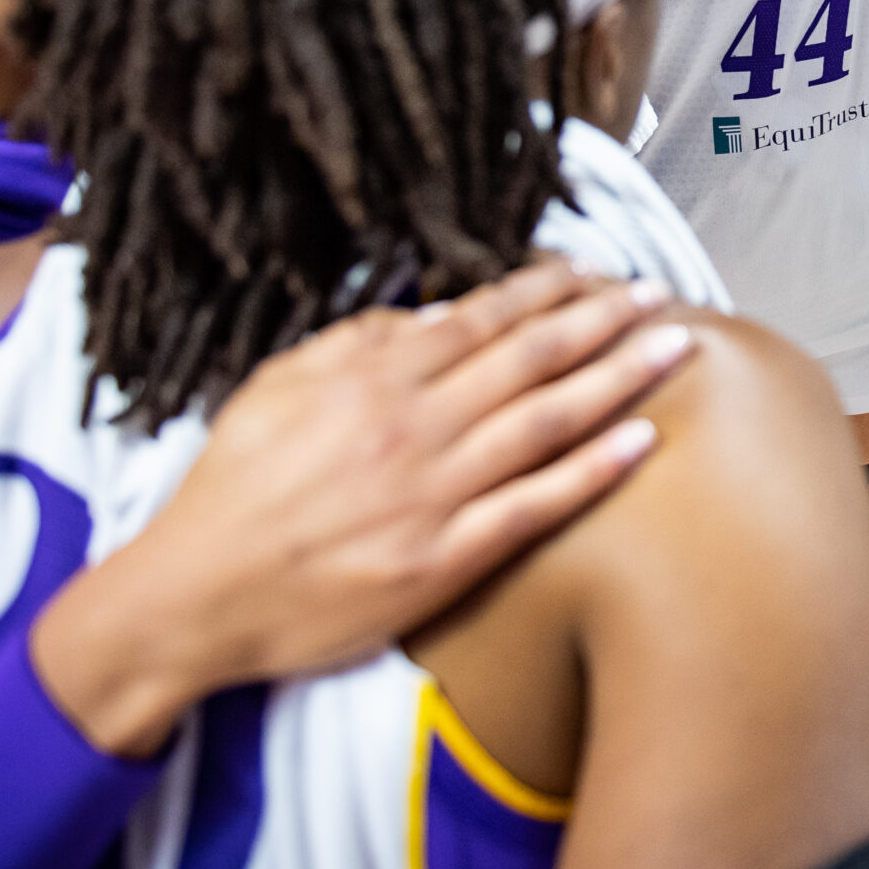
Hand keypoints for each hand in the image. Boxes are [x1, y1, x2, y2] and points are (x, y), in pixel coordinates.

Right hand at [32, 261, 688, 756]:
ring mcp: (433, 496)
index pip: (482, 319)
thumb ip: (355, 343)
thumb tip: (431, 315)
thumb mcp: (274, 387)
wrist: (193, 598)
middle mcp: (412, 428)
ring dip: (619, 378)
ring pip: (548, 421)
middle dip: (604, 320)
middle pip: (531, 359)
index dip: (546, 291)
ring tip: (675, 348)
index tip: (593, 270)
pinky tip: (644, 442)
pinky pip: (536, 507)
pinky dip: (594, 471)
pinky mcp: (444, 561)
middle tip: (659, 295)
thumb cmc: (232, 491)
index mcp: (371, 379)